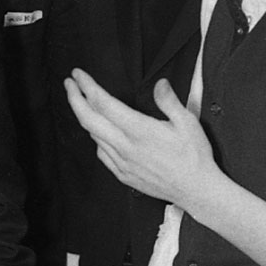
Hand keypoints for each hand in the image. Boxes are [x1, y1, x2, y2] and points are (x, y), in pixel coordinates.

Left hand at [64, 68, 219, 210]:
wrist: (196, 191)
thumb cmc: (194, 156)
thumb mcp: (188, 122)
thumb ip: (169, 101)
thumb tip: (159, 83)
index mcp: (139, 130)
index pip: (104, 103)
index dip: (87, 86)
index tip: (78, 75)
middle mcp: (126, 147)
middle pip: (89, 119)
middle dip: (74, 98)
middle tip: (69, 83)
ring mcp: (122, 163)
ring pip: (94, 136)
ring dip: (84, 117)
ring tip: (82, 103)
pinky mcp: (124, 175)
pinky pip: (102, 154)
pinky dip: (96, 138)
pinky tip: (99, 133)